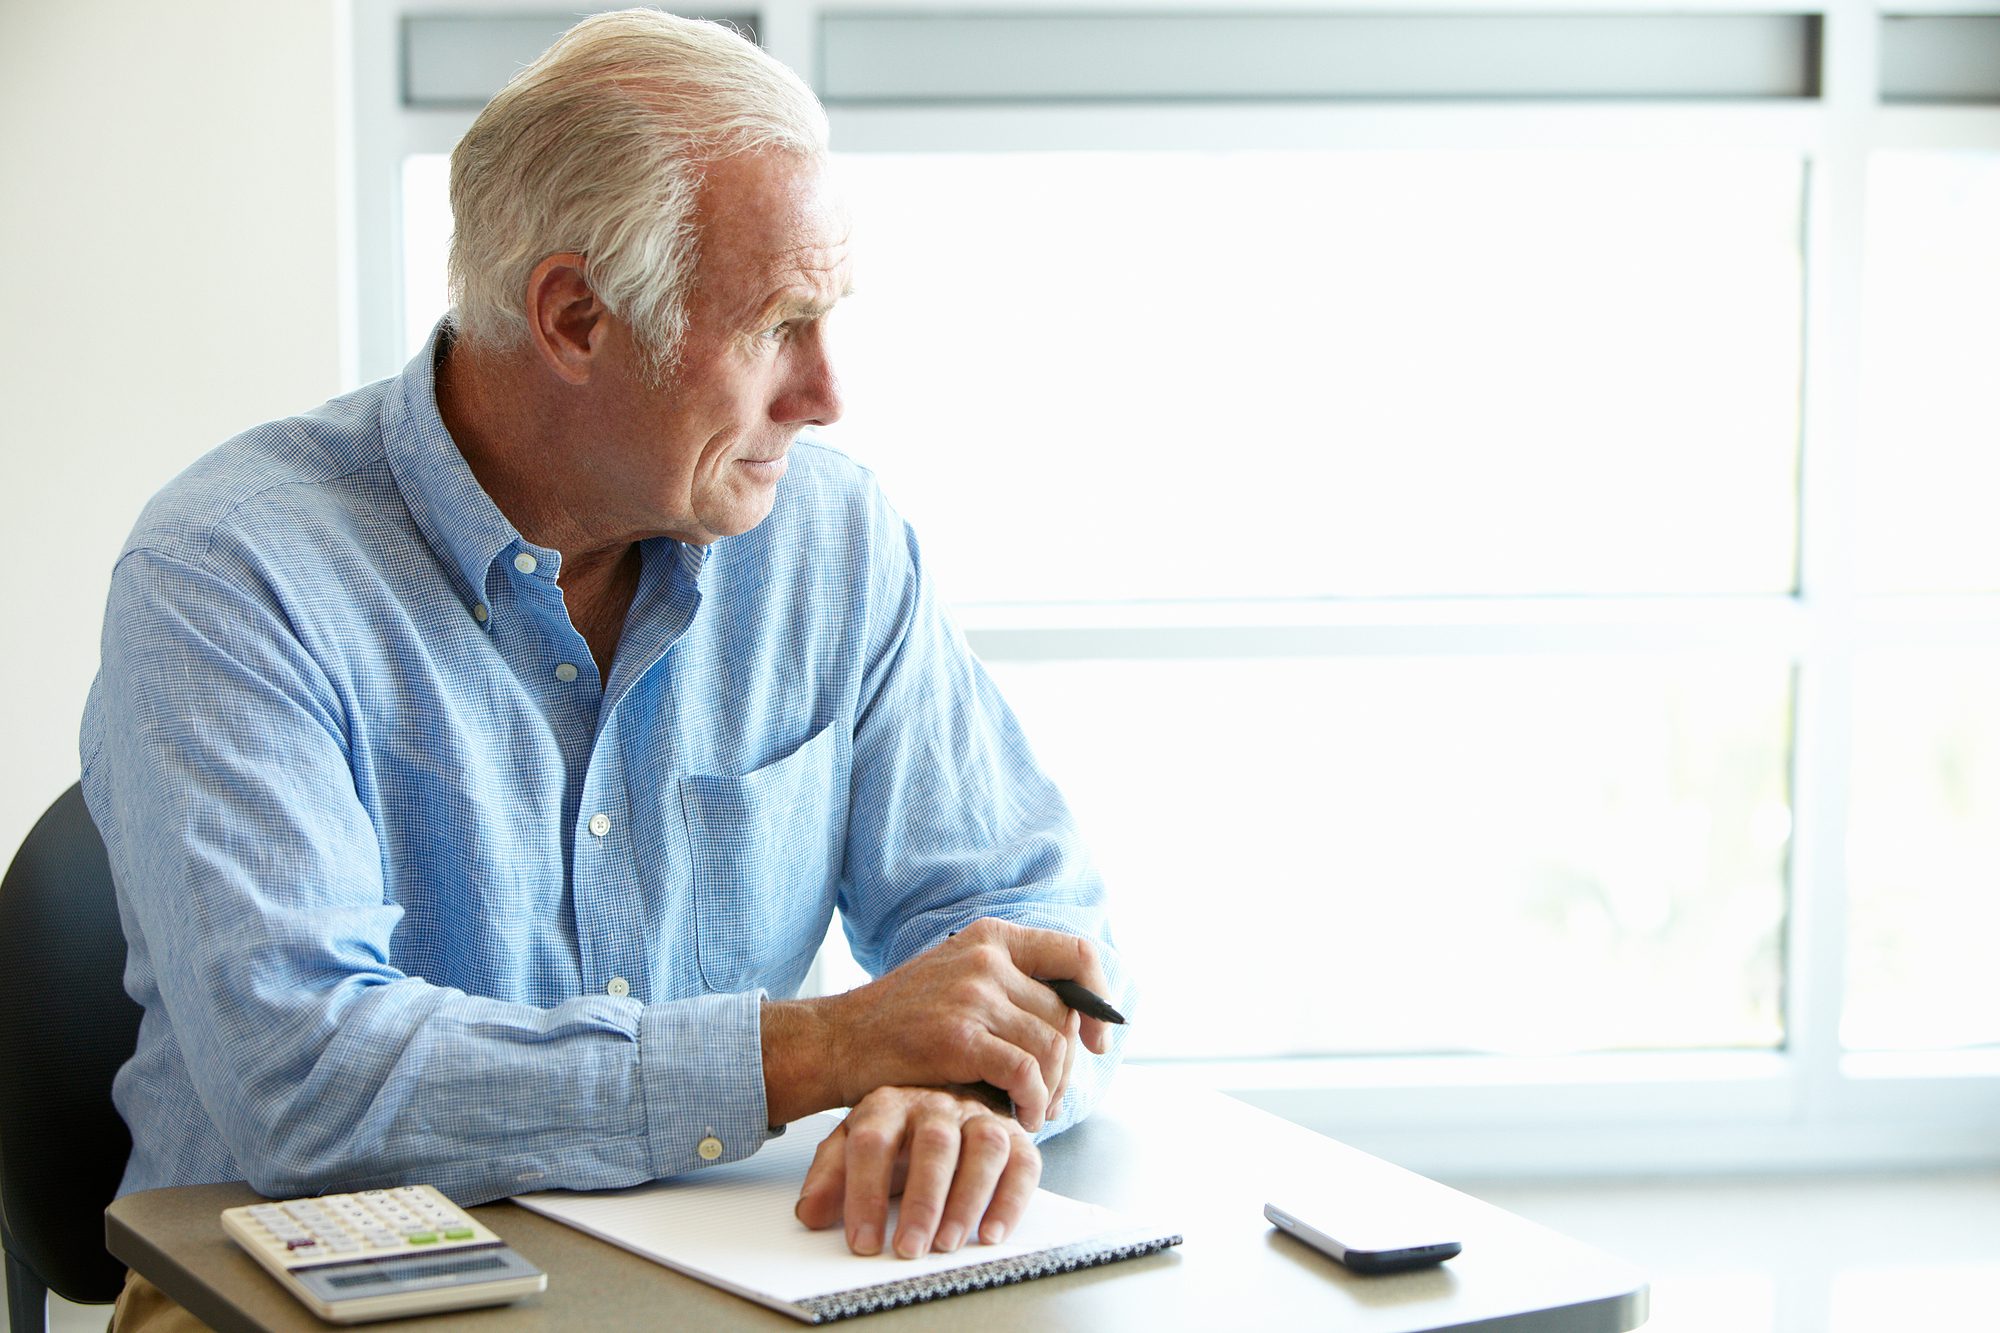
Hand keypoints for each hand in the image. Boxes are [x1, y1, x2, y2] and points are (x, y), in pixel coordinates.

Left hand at [794, 1085, 1041, 1258]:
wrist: (941, 1098)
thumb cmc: (894, 1135)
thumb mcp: (850, 1147)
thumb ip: (829, 1178)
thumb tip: (810, 1213)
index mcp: (888, 1104)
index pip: (872, 1142)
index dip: (864, 1194)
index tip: (863, 1241)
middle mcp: (937, 1104)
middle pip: (933, 1144)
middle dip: (922, 1202)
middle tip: (909, 1247)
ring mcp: (978, 1116)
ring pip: (984, 1148)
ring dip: (967, 1200)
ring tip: (947, 1243)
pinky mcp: (1014, 1136)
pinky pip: (1023, 1163)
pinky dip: (1011, 1201)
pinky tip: (991, 1233)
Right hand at [818, 918, 1111, 1131]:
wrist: (839, 1042)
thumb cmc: (902, 1021)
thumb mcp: (956, 977)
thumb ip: (1009, 985)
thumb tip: (1077, 1019)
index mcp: (992, 938)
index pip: (1076, 954)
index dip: (1098, 997)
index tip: (1096, 1039)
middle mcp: (987, 958)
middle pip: (1065, 1015)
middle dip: (1067, 1066)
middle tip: (1050, 1098)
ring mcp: (973, 995)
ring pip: (1051, 1048)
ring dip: (1050, 1091)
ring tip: (1032, 1112)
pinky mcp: (959, 1037)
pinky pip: (1026, 1073)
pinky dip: (1032, 1102)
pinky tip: (1021, 1117)